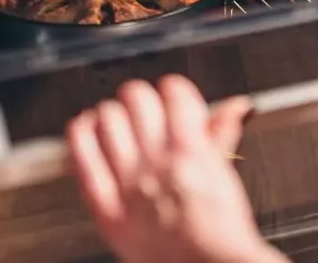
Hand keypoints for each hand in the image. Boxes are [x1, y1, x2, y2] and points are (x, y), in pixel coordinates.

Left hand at [67, 74, 286, 262]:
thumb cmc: (220, 230)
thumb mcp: (225, 175)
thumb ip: (223, 134)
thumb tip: (236, 106)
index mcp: (192, 152)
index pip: (173, 92)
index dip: (173, 88)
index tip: (172, 94)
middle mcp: (158, 164)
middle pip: (137, 98)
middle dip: (142, 96)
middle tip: (143, 107)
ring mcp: (130, 185)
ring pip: (108, 119)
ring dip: (112, 112)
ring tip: (115, 118)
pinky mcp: (107, 208)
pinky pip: (83, 157)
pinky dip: (81, 134)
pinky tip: (85, 129)